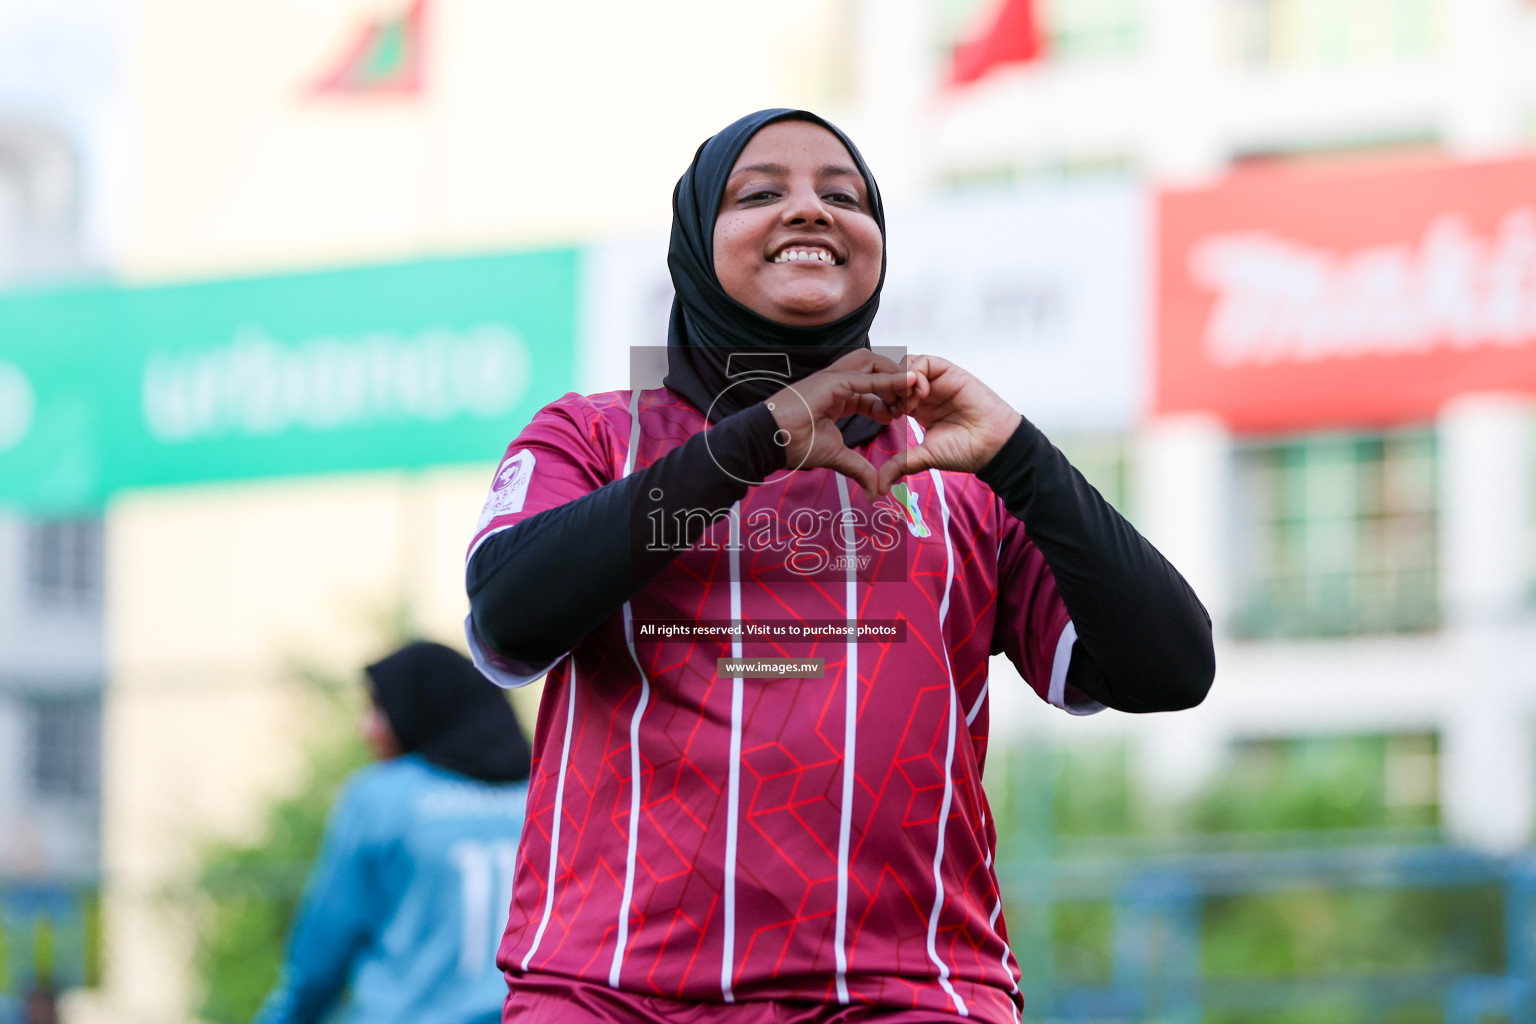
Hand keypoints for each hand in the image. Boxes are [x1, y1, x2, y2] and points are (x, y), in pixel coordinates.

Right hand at [766, 349, 920, 500]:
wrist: (769, 441)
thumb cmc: (794, 445)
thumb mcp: (836, 456)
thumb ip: (858, 468)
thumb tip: (875, 491)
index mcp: (838, 396)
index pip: (871, 388)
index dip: (889, 399)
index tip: (899, 415)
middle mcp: (837, 383)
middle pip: (875, 368)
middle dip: (895, 380)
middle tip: (910, 401)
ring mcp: (834, 379)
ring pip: (872, 363)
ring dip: (894, 374)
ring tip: (911, 390)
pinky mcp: (831, 381)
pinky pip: (866, 376)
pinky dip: (887, 379)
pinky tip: (905, 384)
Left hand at [875, 354, 1020, 493]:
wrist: (991, 445)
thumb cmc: (964, 451)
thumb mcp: (925, 457)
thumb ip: (901, 464)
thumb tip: (879, 486)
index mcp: (918, 409)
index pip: (890, 394)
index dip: (882, 401)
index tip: (888, 418)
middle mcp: (926, 393)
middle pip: (895, 376)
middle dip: (888, 389)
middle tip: (894, 408)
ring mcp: (937, 381)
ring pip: (906, 365)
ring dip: (901, 381)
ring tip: (909, 402)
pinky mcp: (949, 372)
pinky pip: (924, 362)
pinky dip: (915, 373)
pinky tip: (921, 394)